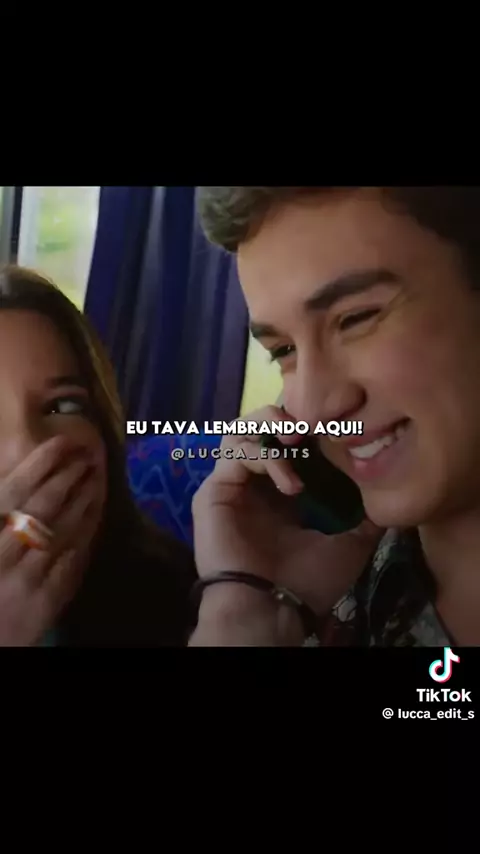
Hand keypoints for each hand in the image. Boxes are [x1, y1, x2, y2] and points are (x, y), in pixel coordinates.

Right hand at [0, 437, 99, 645]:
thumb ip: (0, 507)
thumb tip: (21, 473)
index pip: (12, 489)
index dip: (40, 461)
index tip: (63, 441)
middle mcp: (2, 553)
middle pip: (43, 505)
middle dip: (69, 475)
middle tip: (87, 456)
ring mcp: (26, 578)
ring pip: (62, 530)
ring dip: (84, 499)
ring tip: (95, 477)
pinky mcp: (47, 600)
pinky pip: (72, 560)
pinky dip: (86, 533)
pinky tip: (95, 513)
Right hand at [191, 406, 382, 643]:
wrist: (274, 607)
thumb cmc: (308, 580)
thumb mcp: (351, 542)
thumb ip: (365, 513)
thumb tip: (385, 491)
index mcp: (282, 491)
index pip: (291, 442)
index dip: (311, 427)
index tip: (339, 425)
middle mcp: (254, 483)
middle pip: (261, 426)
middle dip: (288, 415)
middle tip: (315, 425)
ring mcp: (232, 485)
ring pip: (241, 430)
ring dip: (271, 425)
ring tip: (299, 437)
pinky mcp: (213, 491)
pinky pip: (234, 454)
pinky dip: (265, 457)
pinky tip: (291, 483)